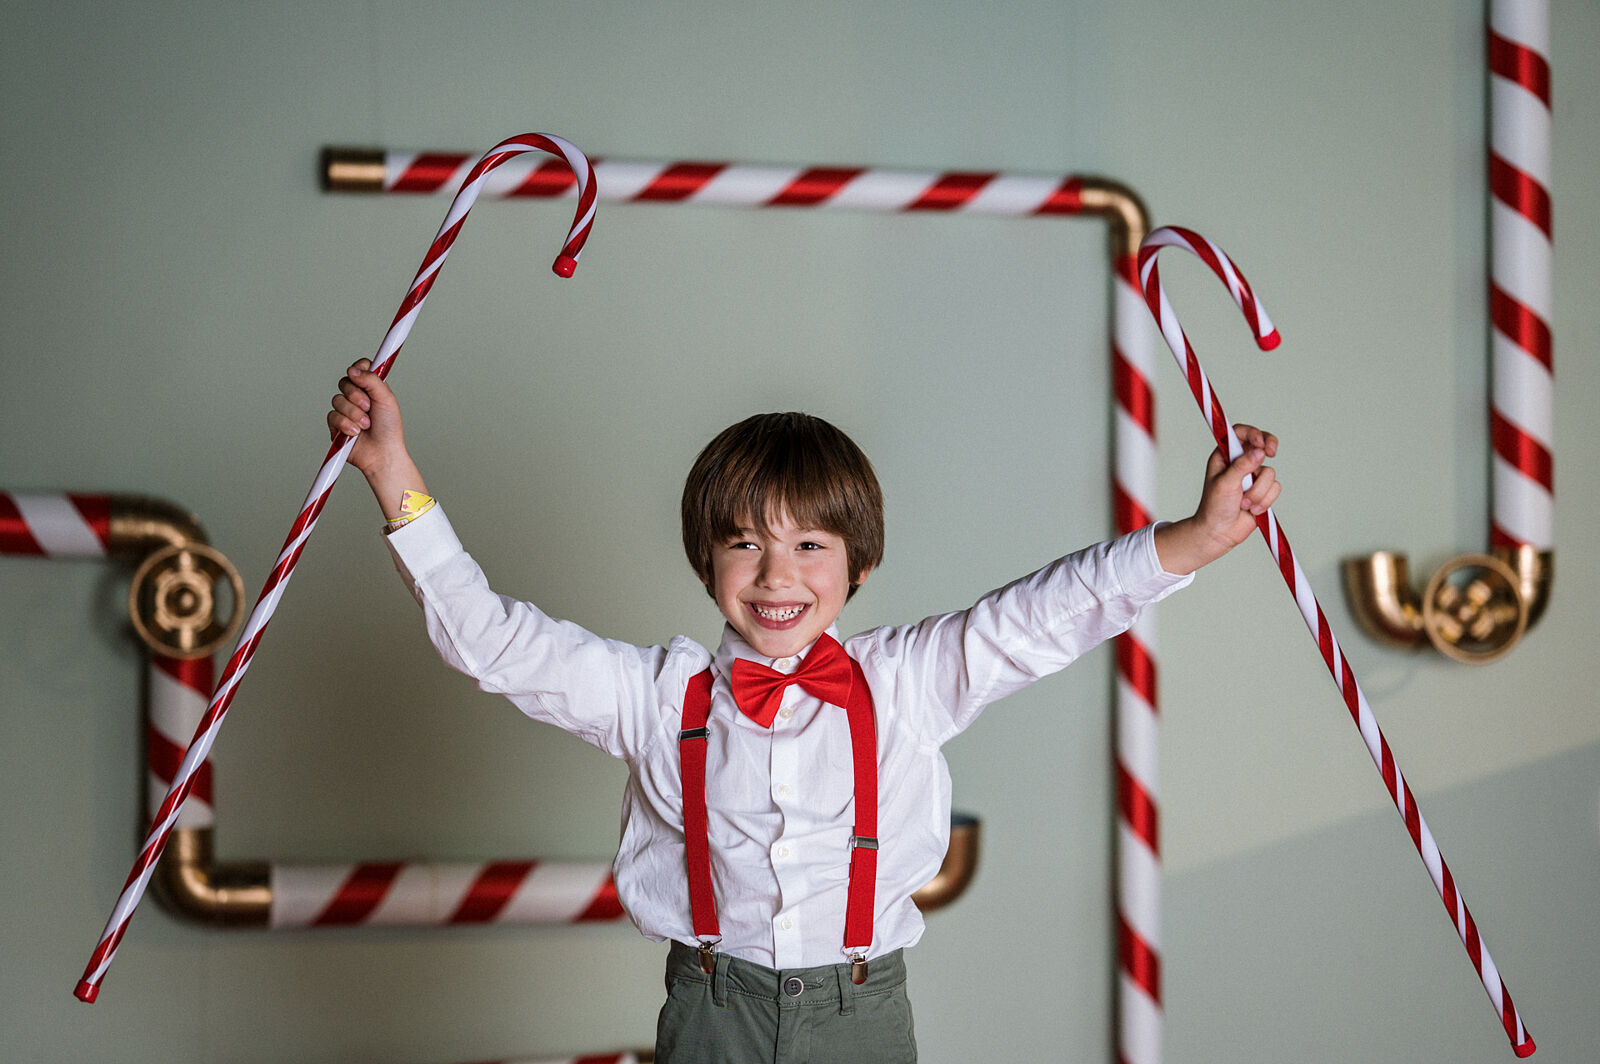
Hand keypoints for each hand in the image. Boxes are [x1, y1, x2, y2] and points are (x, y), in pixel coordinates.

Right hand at [327, 359, 426, 518]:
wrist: (382, 453)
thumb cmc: (389, 429)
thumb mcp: (386, 400)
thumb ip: (372, 380)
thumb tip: (353, 369)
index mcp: (370, 388)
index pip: (359, 368)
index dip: (358, 369)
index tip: (361, 375)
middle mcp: (357, 397)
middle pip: (344, 382)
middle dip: (356, 396)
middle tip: (369, 408)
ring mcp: (345, 410)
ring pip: (337, 400)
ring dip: (353, 414)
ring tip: (366, 425)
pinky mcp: (335, 424)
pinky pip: (332, 416)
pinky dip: (345, 425)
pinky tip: (355, 433)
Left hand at [1154, 424, 1279, 573]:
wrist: (1220, 532)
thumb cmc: (1215, 507)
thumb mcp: (1225, 483)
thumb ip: (1242, 466)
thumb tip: (1259, 452)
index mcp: (1225, 456)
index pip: (1240, 433)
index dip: (1253, 433)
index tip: (1260, 442)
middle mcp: (1240, 463)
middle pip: (1262, 443)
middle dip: (1269, 446)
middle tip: (1271, 452)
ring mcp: (1253, 477)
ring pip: (1270, 473)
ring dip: (1258, 491)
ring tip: (1243, 503)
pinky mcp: (1263, 491)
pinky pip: (1275, 488)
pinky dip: (1264, 501)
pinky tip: (1251, 510)